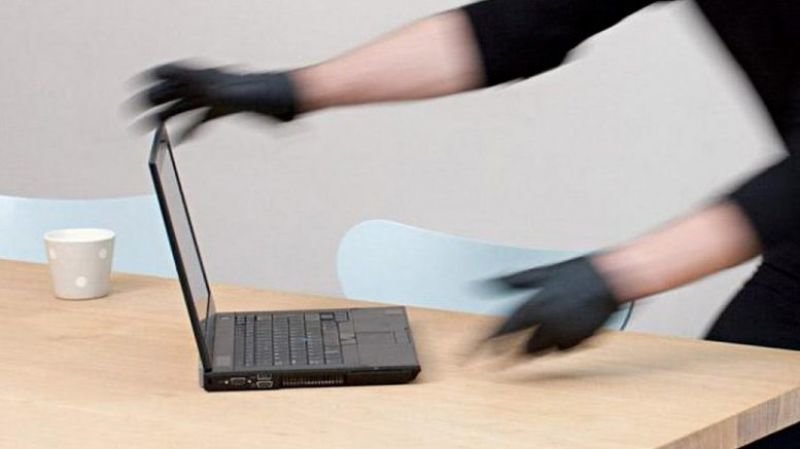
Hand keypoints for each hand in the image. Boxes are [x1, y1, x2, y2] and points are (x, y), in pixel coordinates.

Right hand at [133, 62, 297, 140]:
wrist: (288, 96)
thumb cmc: (268, 94)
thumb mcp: (242, 96)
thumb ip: (221, 95)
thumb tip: (204, 94)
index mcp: (208, 80)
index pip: (172, 74)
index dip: (152, 81)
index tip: (135, 89)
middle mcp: (208, 86)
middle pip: (172, 91)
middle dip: (151, 102)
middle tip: (132, 114)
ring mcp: (215, 97)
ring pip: (182, 105)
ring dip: (164, 116)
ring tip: (148, 128)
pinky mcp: (224, 109)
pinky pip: (200, 118)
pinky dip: (189, 128)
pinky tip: (180, 141)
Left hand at [487, 256, 619, 354]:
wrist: (612, 279)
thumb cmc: (577, 273)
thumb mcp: (541, 273)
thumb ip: (512, 281)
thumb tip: (484, 283)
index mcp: (532, 305)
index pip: (500, 332)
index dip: (481, 346)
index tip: (467, 358)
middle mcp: (545, 323)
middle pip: (522, 349)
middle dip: (520, 347)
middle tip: (526, 336)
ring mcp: (563, 334)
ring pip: (543, 350)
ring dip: (544, 342)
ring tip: (559, 318)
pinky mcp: (579, 341)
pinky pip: (564, 348)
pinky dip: (565, 340)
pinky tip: (574, 322)